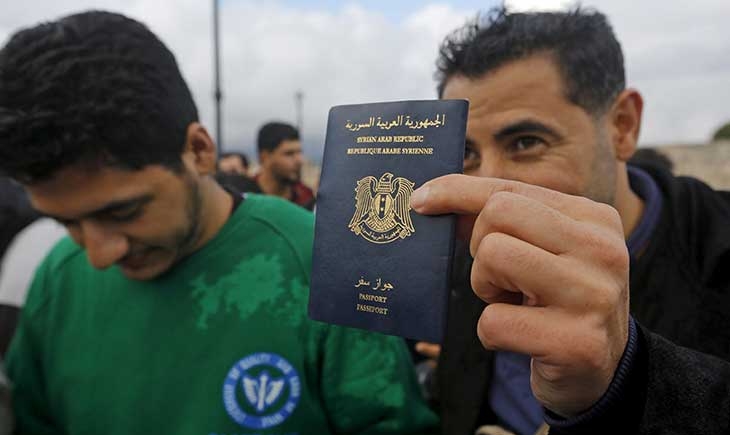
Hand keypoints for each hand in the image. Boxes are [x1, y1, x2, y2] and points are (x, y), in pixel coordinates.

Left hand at [411, 175, 629, 416]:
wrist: (604, 369)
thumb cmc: (559, 300)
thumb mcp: (545, 249)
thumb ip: (504, 220)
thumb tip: (435, 197)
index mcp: (594, 218)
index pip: (510, 189)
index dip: (458, 191)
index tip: (421, 198)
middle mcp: (601, 250)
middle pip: (498, 214)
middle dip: (481, 249)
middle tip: (501, 278)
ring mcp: (593, 296)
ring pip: (494, 257)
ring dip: (486, 287)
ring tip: (514, 304)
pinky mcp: (576, 343)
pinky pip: (493, 321)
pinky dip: (491, 333)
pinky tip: (521, 338)